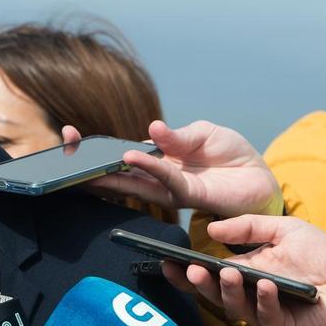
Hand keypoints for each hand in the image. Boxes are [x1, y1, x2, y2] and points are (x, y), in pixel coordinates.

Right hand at [68, 120, 281, 217]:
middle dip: (89, 165)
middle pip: (116, 173)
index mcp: (156, 158)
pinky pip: (163, 182)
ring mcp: (169, 188)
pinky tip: (131, 159)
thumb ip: (178, 135)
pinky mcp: (187, 197)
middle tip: (65, 155)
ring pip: (133, 183)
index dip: (94, 146)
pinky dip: (147, 169)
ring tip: (97, 161)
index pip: (119, 152)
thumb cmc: (231, 155)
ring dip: (113, 173)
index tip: (67, 134)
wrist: (260, 178)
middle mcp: (156, 176)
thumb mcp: (204, 133)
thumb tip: (151, 129)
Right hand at [167, 215, 325, 325]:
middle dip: (199, 284)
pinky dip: (264, 301)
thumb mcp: (282, 229)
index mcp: (244, 273)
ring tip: (228, 272)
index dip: (185, 273)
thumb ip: (248, 227)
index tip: (167, 263)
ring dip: (229, 291)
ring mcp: (265, 314)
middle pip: (215, 295)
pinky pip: (268, 318)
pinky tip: (265, 285)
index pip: (208, 276)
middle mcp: (249, 296)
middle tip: (193, 271)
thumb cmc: (321, 253)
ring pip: (237, 308)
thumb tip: (211, 230)